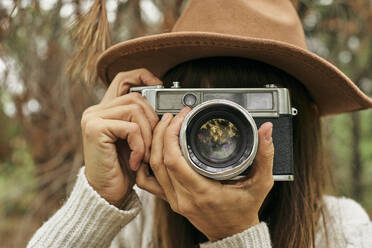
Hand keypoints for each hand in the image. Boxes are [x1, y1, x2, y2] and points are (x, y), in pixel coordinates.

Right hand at [81, 68, 161, 206]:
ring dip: (147, 136)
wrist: (108, 192)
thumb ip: (141, 120)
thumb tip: (166, 108)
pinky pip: (131, 127)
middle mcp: (96, 110)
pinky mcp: (95, 128)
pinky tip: (137, 161)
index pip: (123, 78)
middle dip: (152, 121)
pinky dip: (140, 145)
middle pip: (136, 98)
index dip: (142, 75)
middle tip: (153, 144)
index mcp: (106, 109)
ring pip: (135, 110)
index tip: (160, 84)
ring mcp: (93, 118)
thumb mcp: (136, 139)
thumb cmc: (124, 167)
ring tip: (145, 155)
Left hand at [137, 107, 274, 240]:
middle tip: (174, 117)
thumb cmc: (245, 209)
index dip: (172, 134)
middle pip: (159, 160)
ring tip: (165, 126)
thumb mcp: (261, 183)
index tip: (182, 118)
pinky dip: (148, 164)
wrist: (233, 233)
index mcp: (203, 192)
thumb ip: (265, 156)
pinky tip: (153, 150)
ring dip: (155, 144)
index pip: (174, 160)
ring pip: (153, 168)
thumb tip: (266, 130)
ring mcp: (175, 200)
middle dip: (162, 133)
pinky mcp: (171, 200)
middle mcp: (184, 197)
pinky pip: (150, 182)